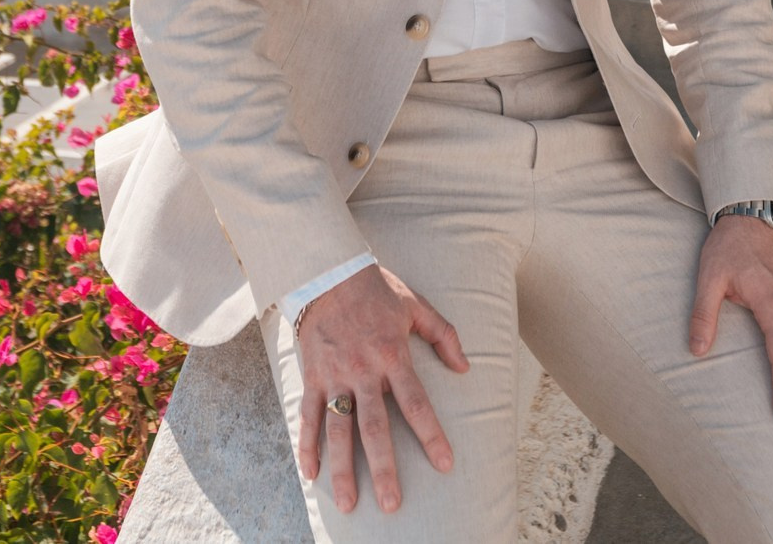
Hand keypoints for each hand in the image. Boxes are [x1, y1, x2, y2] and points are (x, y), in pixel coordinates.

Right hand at [295, 264, 468, 513]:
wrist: (326, 270)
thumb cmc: (375, 288)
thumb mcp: (416, 305)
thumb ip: (443, 336)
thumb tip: (465, 367)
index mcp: (392, 355)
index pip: (416, 403)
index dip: (431, 435)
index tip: (444, 464)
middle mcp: (363, 371)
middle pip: (374, 428)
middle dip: (384, 468)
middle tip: (393, 503)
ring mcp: (334, 376)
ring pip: (338, 431)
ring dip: (343, 469)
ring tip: (349, 503)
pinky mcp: (312, 376)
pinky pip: (308, 416)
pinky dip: (307, 446)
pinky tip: (311, 474)